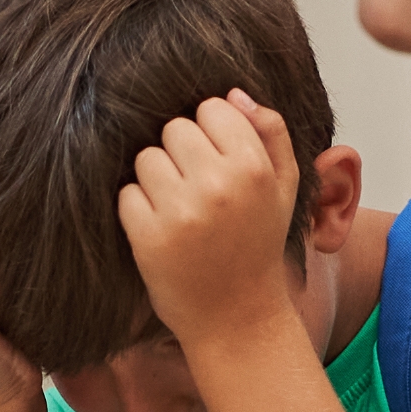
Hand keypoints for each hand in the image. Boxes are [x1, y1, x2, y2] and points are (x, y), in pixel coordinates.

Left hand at [119, 93, 305, 349]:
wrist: (238, 318)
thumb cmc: (258, 246)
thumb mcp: (284, 189)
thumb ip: (271, 134)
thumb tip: (234, 93)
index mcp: (254, 168)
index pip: (211, 109)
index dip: (211, 135)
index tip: (218, 166)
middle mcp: (219, 186)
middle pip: (174, 129)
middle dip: (181, 155)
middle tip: (197, 192)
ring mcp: (181, 212)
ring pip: (146, 158)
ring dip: (156, 181)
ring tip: (179, 212)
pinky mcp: (148, 237)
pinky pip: (126, 194)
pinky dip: (137, 210)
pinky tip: (162, 232)